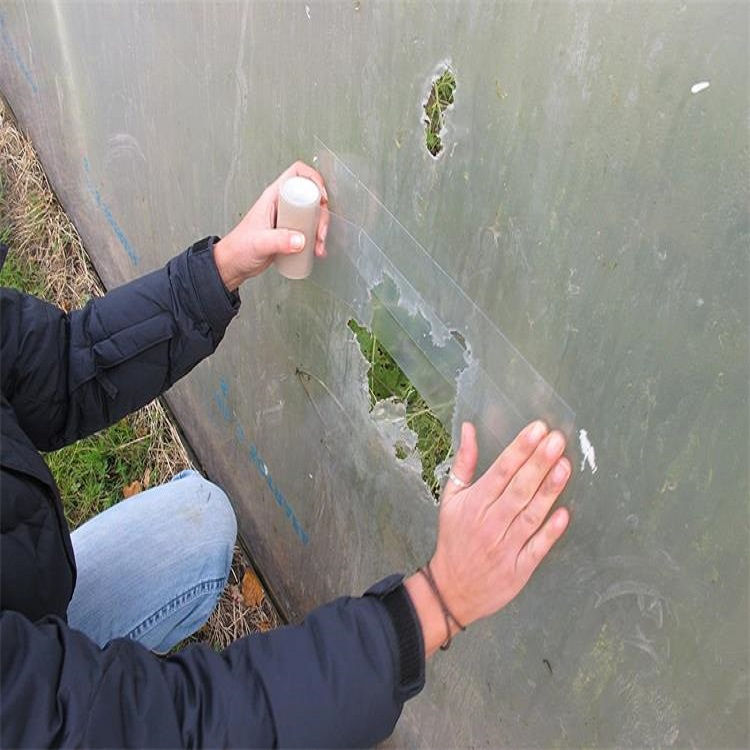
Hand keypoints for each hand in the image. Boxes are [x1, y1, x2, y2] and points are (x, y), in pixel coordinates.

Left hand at [213, 161, 328, 290]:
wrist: (234, 264)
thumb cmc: (239, 248)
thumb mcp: (259, 242)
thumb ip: (279, 240)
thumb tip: (301, 240)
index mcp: (273, 197)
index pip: (297, 174)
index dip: (313, 180)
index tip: (321, 197)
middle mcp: (282, 204)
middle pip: (311, 197)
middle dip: (321, 214)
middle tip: (319, 232)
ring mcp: (287, 218)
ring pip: (312, 215)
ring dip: (320, 229)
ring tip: (318, 245)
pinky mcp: (290, 232)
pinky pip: (309, 230)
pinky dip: (316, 240)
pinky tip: (316, 250)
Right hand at [404, 421, 570, 655]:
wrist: (451, 589)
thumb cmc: (454, 537)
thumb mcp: (451, 498)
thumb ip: (464, 462)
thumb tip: (470, 428)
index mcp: (474, 503)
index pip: (500, 471)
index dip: (520, 449)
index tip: (538, 429)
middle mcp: (490, 522)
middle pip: (518, 488)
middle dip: (538, 462)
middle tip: (557, 440)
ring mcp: (505, 546)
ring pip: (530, 515)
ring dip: (549, 490)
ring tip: (565, 466)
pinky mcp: (519, 569)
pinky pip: (536, 548)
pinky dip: (550, 532)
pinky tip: (564, 513)